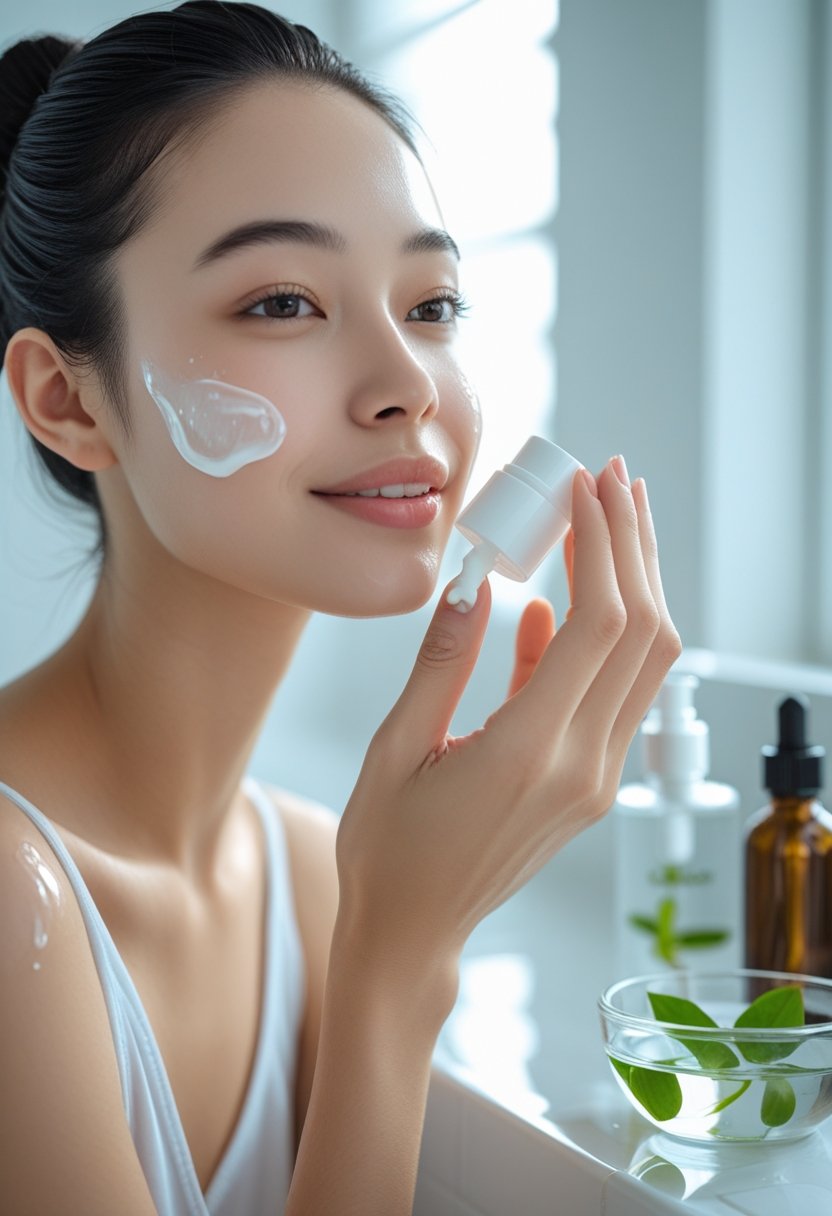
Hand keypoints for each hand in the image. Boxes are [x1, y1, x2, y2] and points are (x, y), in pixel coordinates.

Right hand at [335, 457, 681, 979]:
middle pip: (642, 633)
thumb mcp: (396, 747)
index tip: (583, 486)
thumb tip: (476, 580)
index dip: (600, 544)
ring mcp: (595, 779)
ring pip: (644, 662)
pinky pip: (614, 695)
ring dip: (636, 583)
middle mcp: (582, 766)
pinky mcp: (590, 785)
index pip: (597, 625)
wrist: (414, 934)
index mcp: (530, 753)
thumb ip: (443, 660)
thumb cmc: (388, 851)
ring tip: (609, 518)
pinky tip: (557, 603)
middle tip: (612, 479)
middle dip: (632, 544)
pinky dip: (601, 639)